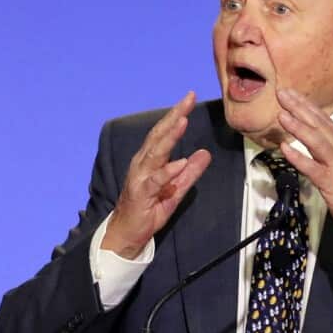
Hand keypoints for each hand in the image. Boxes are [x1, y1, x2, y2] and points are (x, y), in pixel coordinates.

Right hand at [104, 91, 211, 258]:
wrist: (127, 234)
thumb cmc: (148, 210)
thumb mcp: (176, 190)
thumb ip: (190, 173)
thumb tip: (205, 153)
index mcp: (150, 160)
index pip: (164, 132)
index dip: (177, 114)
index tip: (190, 98)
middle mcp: (142, 164)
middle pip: (158, 135)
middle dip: (174, 116)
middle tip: (188, 99)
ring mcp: (140, 177)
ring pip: (155, 153)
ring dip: (170, 137)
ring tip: (183, 122)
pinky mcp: (140, 193)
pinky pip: (155, 181)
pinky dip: (168, 171)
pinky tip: (180, 163)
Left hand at [275, 87, 332, 256]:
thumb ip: (329, 150)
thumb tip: (311, 139)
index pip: (323, 119)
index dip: (306, 104)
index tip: (290, 92)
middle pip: (318, 124)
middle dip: (299, 107)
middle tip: (281, 93)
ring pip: (316, 141)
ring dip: (298, 126)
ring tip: (282, 114)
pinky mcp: (331, 183)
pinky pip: (312, 168)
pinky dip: (298, 157)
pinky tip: (284, 149)